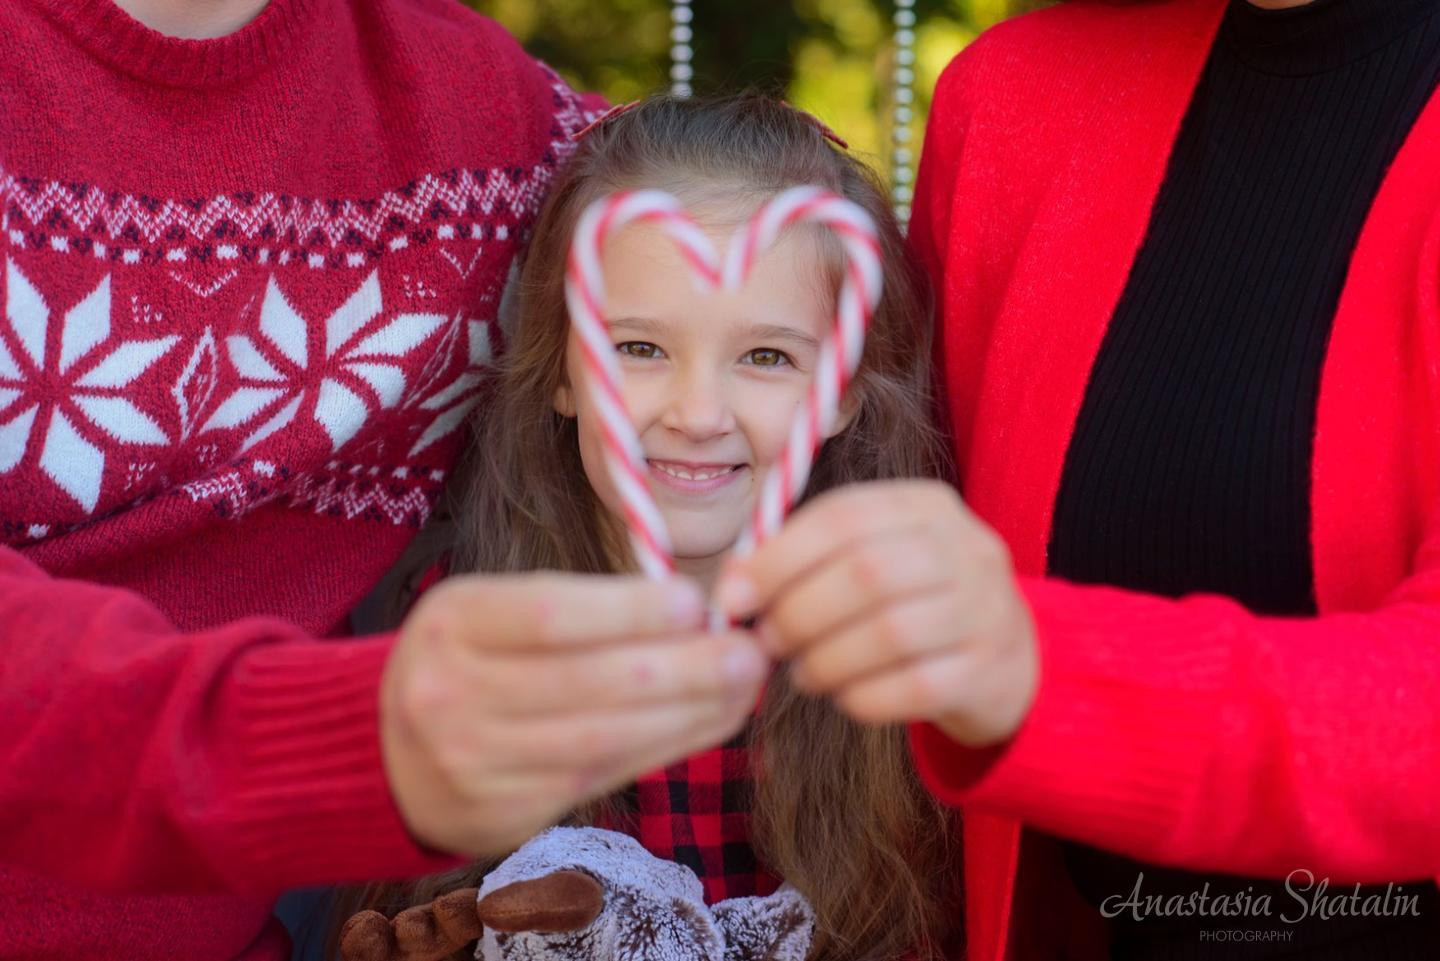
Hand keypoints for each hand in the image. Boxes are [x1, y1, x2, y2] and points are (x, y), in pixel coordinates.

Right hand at [382, 573, 767, 855]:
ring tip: (743, 687)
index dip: (630, 611)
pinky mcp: (500, 814)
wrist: (385, 755)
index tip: (695, 603)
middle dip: (682, 668)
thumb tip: (692, 611)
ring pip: (602, 738)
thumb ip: (577, 609)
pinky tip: (707, 723)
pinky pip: (599, 778)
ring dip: (689, 713)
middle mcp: (450, 693)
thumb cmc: (467, 662)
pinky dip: (664, 747)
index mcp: (452, 622)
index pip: (551, 614)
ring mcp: (472, 762)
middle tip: (747, 651)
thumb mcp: (493, 613)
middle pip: (587, 683)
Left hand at [715, 480, 1036, 746]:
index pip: (842, 517)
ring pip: (889, 633)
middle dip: (798, 612)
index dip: (777, 558)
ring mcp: (987, 610)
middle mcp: (966, 549)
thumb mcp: (875, 558)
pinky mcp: (990, 671)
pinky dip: (861, 696)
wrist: (1011, 660)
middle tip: (767, 641)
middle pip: (865, 573)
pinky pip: (913, 688)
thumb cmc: (914, 602)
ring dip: (825, 659)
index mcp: (927, 506)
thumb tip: (732, 586)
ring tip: (801, 673)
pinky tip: (842, 696)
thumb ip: (808, 560)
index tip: (733, 596)